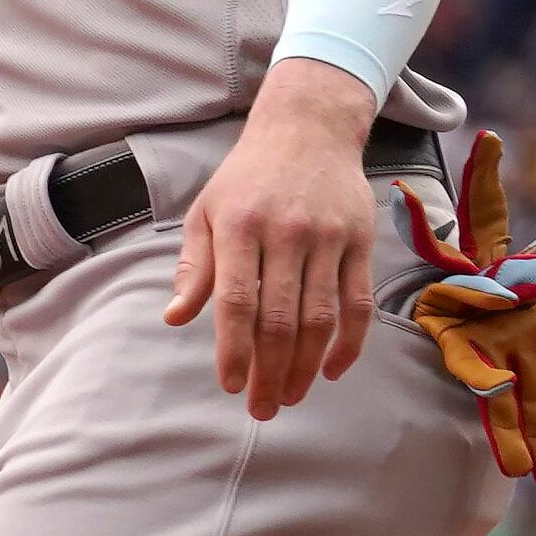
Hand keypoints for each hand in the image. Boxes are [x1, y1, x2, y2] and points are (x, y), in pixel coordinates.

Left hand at [167, 61, 381, 417]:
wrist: (308, 126)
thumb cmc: (247, 176)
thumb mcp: (207, 211)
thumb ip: (194, 266)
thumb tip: (175, 317)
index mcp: (240, 227)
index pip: (236, 302)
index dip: (234, 349)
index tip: (231, 386)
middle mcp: (286, 233)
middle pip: (280, 319)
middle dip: (271, 372)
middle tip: (263, 409)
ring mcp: (328, 238)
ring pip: (321, 317)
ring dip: (307, 367)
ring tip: (292, 396)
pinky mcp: (361, 241)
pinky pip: (358, 302)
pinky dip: (349, 342)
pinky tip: (333, 370)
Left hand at [403, 130, 535, 484]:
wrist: (459, 275)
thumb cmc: (474, 252)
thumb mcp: (475, 227)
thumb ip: (483, 196)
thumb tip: (485, 140)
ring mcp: (520, 361)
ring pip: (533, 408)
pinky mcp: (493, 379)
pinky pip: (505, 411)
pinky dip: (512, 439)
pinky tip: (521, 471)